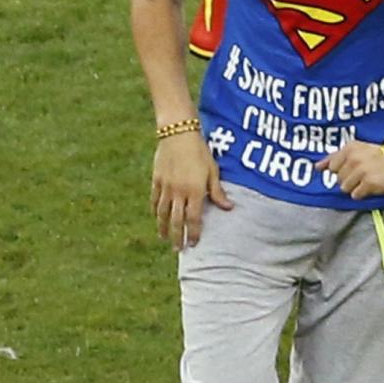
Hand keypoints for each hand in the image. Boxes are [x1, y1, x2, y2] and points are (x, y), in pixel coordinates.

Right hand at [151, 132, 231, 248]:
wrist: (178, 133)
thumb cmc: (200, 151)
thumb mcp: (212, 170)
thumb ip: (217, 191)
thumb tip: (229, 208)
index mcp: (195, 191)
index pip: (194, 219)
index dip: (193, 233)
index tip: (194, 243)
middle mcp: (179, 192)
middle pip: (176, 221)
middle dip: (177, 237)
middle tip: (179, 249)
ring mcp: (166, 187)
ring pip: (163, 213)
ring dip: (163, 228)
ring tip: (164, 239)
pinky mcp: (157, 180)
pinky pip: (155, 200)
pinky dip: (155, 211)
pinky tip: (156, 217)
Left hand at [315, 141, 383, 200]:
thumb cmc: (379, 155)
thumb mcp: (356, 149)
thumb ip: (335, 157)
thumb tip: (317, 167)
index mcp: (349, 149)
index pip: (332, 167)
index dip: (341, 171)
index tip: (350, 170)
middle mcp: (353, 159)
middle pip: (338, 179)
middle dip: (348, 179)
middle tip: (362, 174)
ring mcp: (360, 172)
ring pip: (345, 188)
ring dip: (355, 187)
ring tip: (366, 180)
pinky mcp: (369, 183)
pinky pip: (356, 195)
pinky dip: (362, 193)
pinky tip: (371, 186)